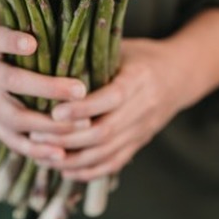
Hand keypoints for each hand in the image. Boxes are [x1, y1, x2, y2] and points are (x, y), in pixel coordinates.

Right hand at [0, 7, 87, 161]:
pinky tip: (60, 154)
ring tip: (80, 126)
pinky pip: (9, 138)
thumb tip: (68, 12)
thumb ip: (21, 18)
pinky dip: (34, 149)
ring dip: (47, 125)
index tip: (32, 42)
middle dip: (46, 88)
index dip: (11, 42)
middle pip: (11, 82)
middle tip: (80, 90)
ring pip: (13, 116)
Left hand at [29, 38, 186, 180]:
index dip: (82, 109)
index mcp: (139, 79)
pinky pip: (114, 163)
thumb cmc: (142, 56)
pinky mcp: (139, 143)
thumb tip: (52, 54)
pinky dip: (89, 171)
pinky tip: (65, 171)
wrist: (181, 75)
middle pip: (105, 132)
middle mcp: (144, 108)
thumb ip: (94, 54)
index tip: (54, 112)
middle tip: (37, 136)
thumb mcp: (122, 47)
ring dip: (73, 159)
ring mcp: (143, 130)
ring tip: (43, 156)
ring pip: (106, 153)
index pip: (110, 99)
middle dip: (68, 138)